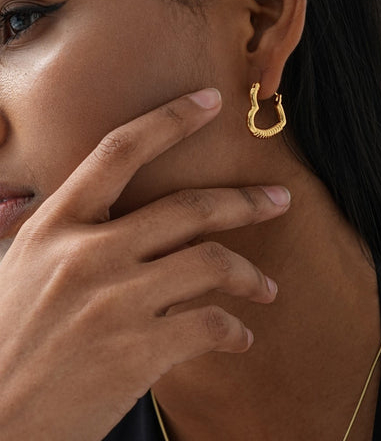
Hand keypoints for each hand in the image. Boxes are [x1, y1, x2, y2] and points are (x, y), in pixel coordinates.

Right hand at [0, 88, 289, 440]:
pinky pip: (209, 324)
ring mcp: (116, 302)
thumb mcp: (19, 265)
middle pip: (189, 208)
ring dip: (251, 274)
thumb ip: (52, 228)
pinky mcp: (138, 352)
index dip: (170, 119)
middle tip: (279, 199)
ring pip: (211, 263)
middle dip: (245, 201)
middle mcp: (88, 254)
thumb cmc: (6, 336)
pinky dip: (234, 329)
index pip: (118, 151)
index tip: (211, 102)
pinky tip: (240, 335)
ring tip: (267, 286)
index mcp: (56, 224)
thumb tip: (68, 199)